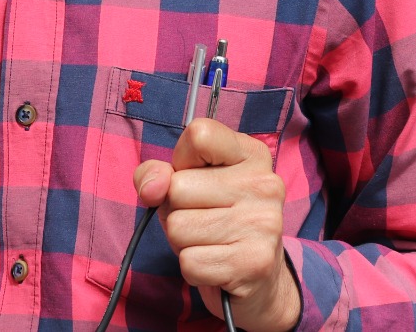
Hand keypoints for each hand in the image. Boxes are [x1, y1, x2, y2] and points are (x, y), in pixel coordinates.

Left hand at [133, 118, 300, 331]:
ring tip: (210, 242)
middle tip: (204, 219)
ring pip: (178, 227)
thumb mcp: (184, 186)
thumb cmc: (215, 221)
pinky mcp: (254, 263)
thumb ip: (156, 173)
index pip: (199, 135)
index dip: (181, 160)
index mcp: (251, 154)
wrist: (261, 280)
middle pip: (178, 189)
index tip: (196, 177)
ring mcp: (263, 223)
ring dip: (183, 242)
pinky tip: (216, 265)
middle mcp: (264, 184)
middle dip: (177, 210)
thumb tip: (151, 188)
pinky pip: (189, 262)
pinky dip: (193, 269)